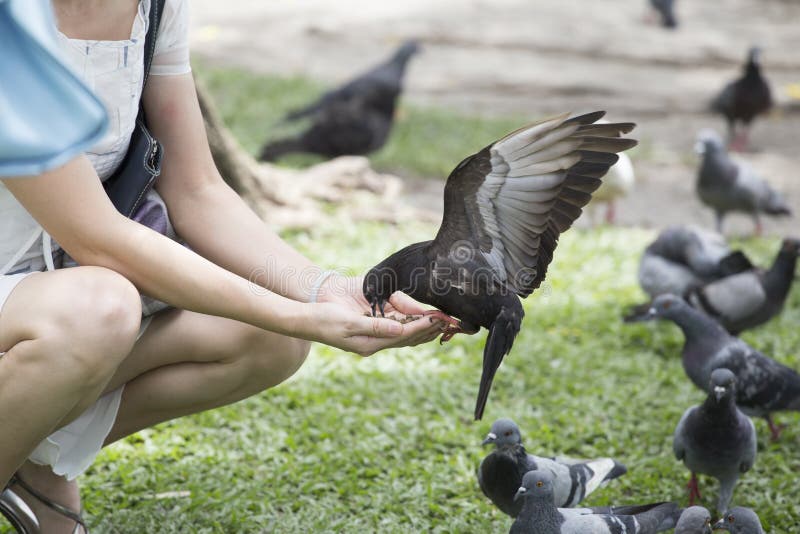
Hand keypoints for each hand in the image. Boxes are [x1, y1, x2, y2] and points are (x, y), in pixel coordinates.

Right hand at [307, 274, 449, 355]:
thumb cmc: (325, 319)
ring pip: (404, 333)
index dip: (423, 326)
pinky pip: (395, 325)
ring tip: (440, 319)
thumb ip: (376, 326)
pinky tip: (419, 315)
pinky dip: (409, 320)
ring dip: (422, 325)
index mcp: (370, 344)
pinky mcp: (370, 324)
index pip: (404, 336)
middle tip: (448, 320)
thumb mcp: (350, 323)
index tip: (438, 318)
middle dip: (429, 328)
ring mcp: (373, 333)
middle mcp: (375, 341)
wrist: (306, 317)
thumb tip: (401, 330)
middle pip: (409, 337)